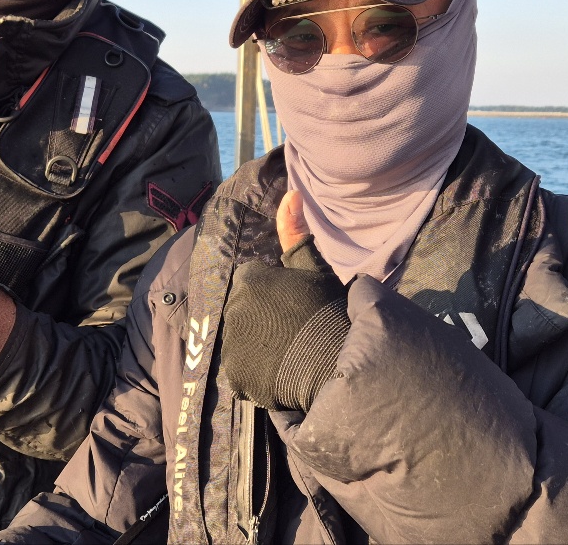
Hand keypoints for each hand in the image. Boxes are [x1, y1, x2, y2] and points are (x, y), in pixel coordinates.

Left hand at [221, 190, 349, 411]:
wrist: (336, 360)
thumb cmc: (328, 309)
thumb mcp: (313, 266)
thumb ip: (295, 231)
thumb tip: (291, 193)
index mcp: (248, 278)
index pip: (254, 285)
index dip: (276, 297)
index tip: (295, 307)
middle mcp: (232, 307)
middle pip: (245, 313)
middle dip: (263, 320)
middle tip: (293, 331)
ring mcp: (231, 344)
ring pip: (242, 342)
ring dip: (258, 347)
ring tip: (288, 354)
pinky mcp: (235, 374)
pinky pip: (242, 371)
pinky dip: (256, 374)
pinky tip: (280, 373)